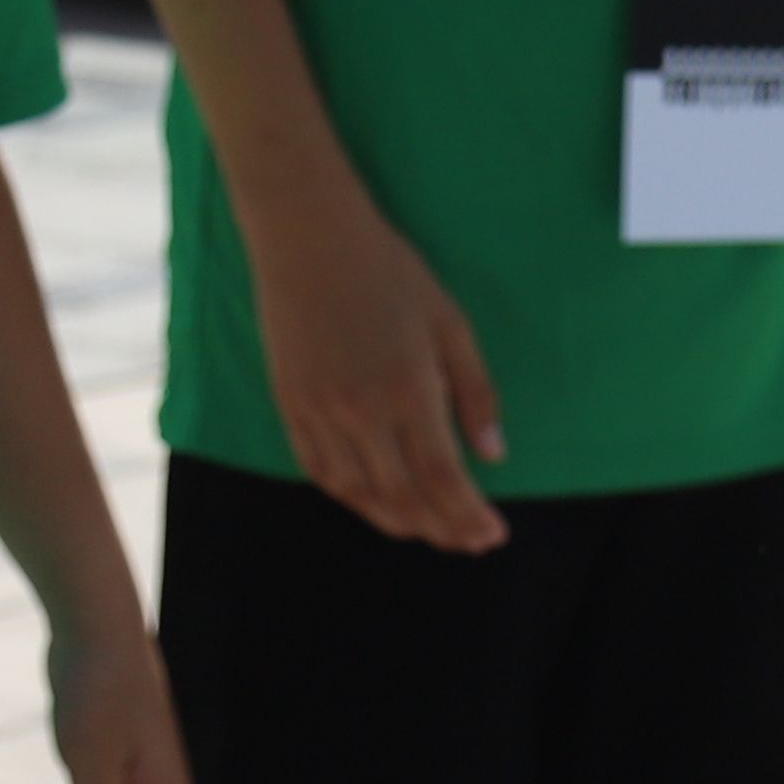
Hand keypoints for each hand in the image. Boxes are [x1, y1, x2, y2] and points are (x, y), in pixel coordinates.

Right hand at [247, 186, 506, 549]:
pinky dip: (351, 498)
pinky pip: (320, 471)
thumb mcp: (452, 326)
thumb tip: (494, 456)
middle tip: (469, 543)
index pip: (443, 477)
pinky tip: (376, 505)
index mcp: (409, 391)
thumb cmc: (392, 275)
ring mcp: (319, 412)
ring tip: (431, 534)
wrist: (308, 240)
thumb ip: (475, 394)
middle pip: (403, 496)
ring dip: (398, 521)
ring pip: (359, 493)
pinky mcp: (289, 405)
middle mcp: (361, 412)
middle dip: (441, 528)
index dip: (467, 516)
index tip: (492, 535)